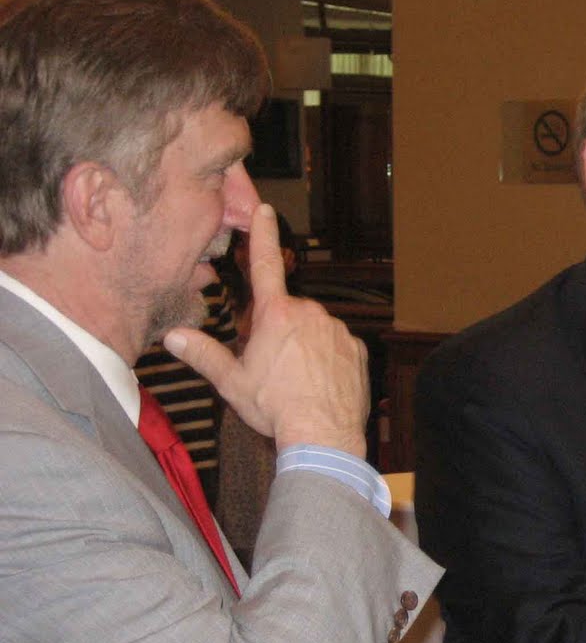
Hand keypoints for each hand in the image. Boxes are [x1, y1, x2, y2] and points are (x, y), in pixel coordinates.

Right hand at [165, 204, 368, 455]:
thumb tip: (172, 337)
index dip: (262, 235)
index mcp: (276, 314)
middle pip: (287, 313)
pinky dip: (328, 360)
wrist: (323, 434)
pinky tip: (320, 384)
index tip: (265, 209)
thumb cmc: (275, 407)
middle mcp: (309, 313)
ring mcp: (337, 330)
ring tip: (297, 382)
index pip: (264, 264)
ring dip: (305, 346)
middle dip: (279, 332)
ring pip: (313, 331)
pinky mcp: (356, 349)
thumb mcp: (231, 381)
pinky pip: (337, 348)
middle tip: (272, 367)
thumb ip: (202, 354)